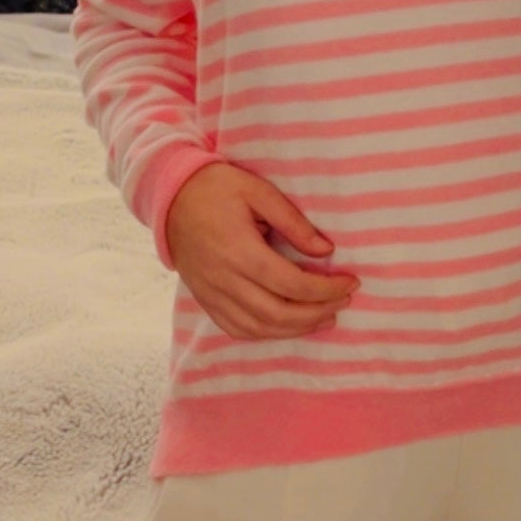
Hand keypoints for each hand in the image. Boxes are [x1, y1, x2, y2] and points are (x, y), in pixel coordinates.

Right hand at [166, 161, 358, 340]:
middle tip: (343, 302)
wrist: (169, 198)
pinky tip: (288, 325)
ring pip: (259, 327)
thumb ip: (293, 222)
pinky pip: (236, 328)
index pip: (292, 284)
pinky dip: (266, 333)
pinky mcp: (205, 299)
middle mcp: (224, 279)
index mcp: (239, 251)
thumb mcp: (258, 191)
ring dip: (296, 329)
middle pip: (278, 313)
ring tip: (324, 317)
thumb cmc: (217, 188)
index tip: (350, 283)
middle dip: (317, 312)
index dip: (326, 289)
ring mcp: (211, 294)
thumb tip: (326, 251)